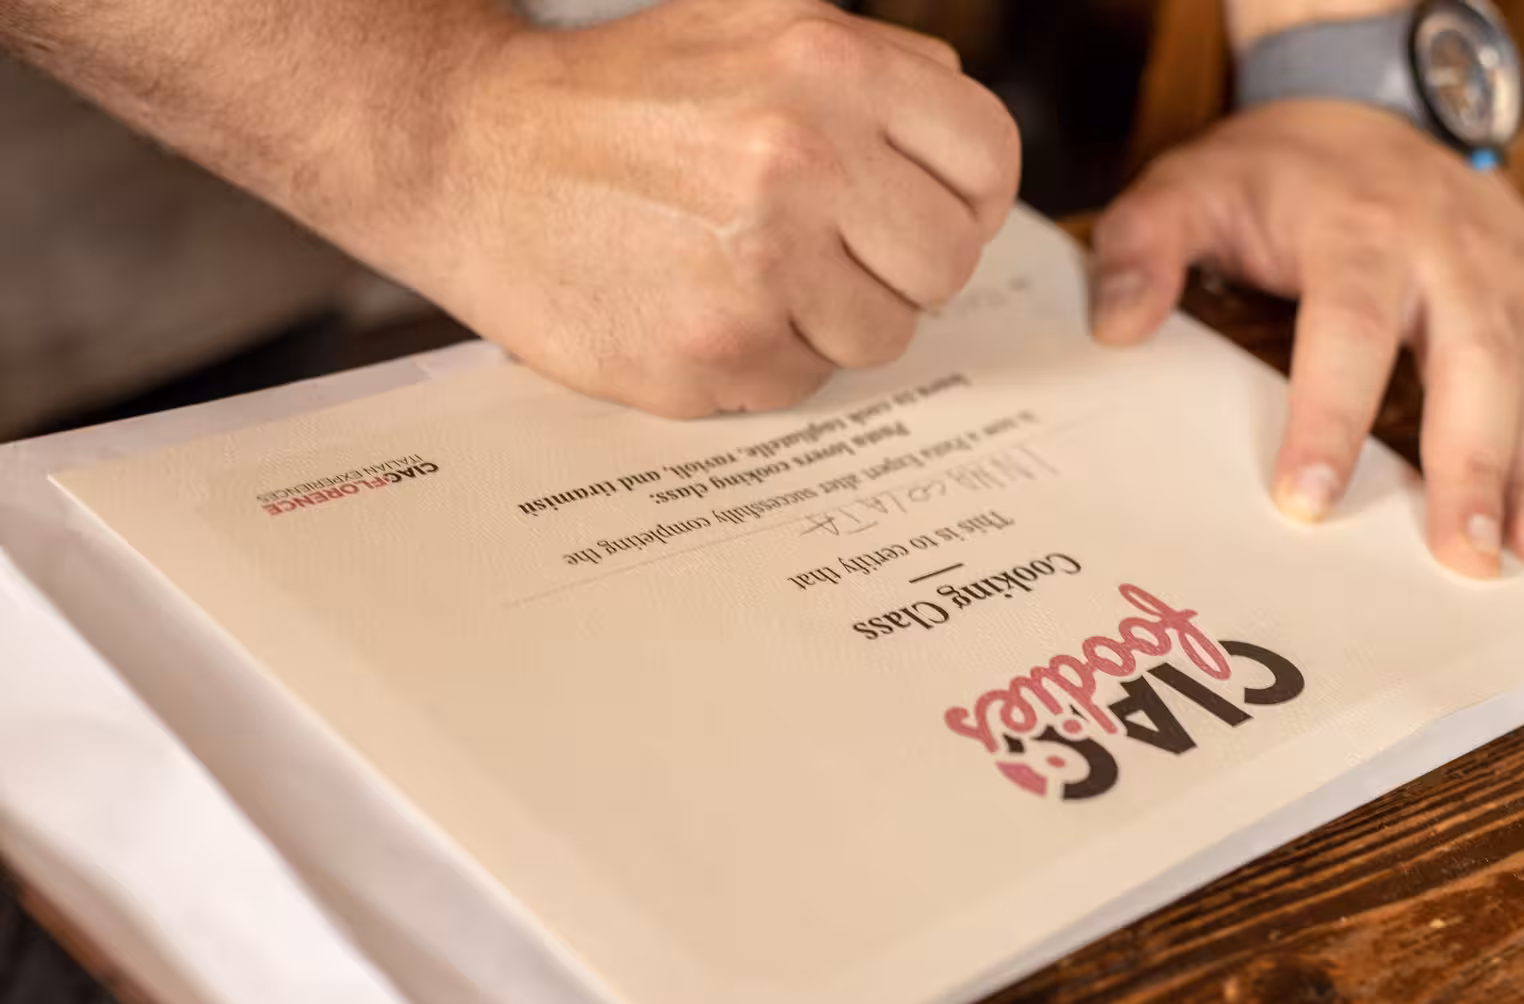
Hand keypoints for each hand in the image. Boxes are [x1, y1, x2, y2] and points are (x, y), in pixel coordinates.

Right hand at [369, 0, 1020, 417]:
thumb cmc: (621, 96)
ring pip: (881, 337)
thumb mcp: (754, 24)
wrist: (471, 154)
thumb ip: (878, 70)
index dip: (965, 196)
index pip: (988, 161)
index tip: (919, 210)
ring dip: (831, 319)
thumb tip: (970, 151)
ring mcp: (758, 269)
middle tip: (833, 250)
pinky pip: (802, 383)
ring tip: (753, 272)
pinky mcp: (713, 353)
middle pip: (945, 264)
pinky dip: (765, 358)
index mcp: (829, 70)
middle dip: (898, 265)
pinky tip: (704, 305)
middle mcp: (802, 164)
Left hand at [1089, 99, 1523, 575]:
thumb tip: (1116, 331)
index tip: (1306, 500)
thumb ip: (1141, 251)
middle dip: (1474, 465)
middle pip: (1475, 365)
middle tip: (1464, 557)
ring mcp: (1520, 278)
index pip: (1348, 330)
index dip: (1330, 417)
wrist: (1367, 104)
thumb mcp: (1188, 187)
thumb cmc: (1276, 170)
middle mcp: (1457, 255)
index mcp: (1362, 232)